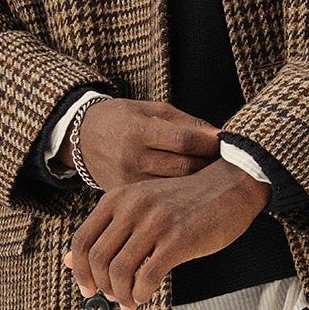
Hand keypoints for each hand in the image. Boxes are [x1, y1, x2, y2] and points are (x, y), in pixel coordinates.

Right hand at [52, 96, 222, 189]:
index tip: (226, 143)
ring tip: (214, 176)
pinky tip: (192, 191)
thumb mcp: (151, 109)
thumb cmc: (122, 119)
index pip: (184, 140)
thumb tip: (220, 136)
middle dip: (210, 164)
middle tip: (227, 162)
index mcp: (138, 130)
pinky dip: (179, 196)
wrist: (81, 138)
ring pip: (176, 188)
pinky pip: (159, 200)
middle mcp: (132, 158)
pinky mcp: (124, 196)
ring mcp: (127, 181)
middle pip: (184, 167)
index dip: (210, 143)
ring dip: (199, 183)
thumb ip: (185, 122)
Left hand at [64, 161, 271, 309]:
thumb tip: (70, 261)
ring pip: (119, 270)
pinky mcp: (178, 240)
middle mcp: (132, 208)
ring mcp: (155, 223)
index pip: (81, 240)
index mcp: (118, 198)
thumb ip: (109, 230)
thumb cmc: (187, 200)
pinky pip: (147, 277)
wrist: (231, 184)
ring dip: (121, 294)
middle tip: (112, 297)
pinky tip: (145, 296)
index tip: (88, 288)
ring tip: (130, 301)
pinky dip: (141, 294)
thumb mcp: (142, 206)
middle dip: (101, 286)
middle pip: (97, 258)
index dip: (79, 270)